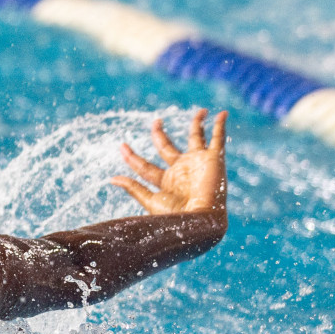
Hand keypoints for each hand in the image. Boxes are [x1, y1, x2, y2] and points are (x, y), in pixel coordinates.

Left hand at [112, 109, 226, 215]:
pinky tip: (222, 114)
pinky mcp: (214, 160)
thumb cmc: (176, 217)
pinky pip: (218, 138)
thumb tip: (112, 179)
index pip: (145, 166)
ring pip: (196, 138)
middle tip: (156, 121)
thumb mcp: (151, 201)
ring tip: (201, 111)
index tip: (121, 146)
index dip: (132, 157)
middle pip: (167, 147)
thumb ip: (133, 188)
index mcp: (165, 183)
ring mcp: (197, 164)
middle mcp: (181, 171)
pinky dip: (220, 126)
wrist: (201, 222)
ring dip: (197, 124)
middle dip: (160, 134)